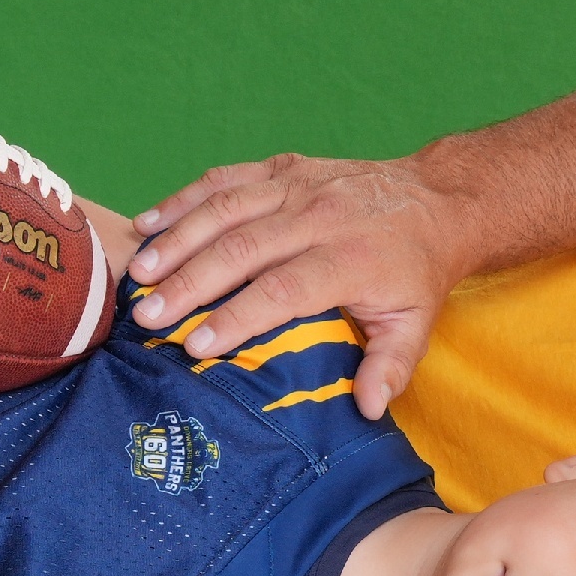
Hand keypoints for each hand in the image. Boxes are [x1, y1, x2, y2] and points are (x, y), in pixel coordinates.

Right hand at [124, 153, 471, 418]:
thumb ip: (391, 366)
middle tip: (150, 316)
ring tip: (139, 273)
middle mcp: (319, 217)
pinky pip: (226, 179)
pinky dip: (183, 199)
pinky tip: (148, 224)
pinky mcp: (283, 167)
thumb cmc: (416, 271)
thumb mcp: (417, 323)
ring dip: (177, 239)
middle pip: (243, 249)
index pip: (283, 290)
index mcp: (350, 260)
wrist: (435, 199)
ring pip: (226, 209)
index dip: (237, 317)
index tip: (196, 345)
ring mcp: (298, 186)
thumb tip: (368, 408)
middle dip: (191, 283)